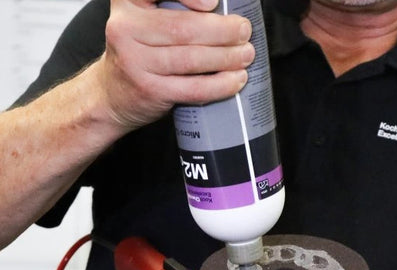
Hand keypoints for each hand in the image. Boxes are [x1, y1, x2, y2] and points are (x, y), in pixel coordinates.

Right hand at [95, 0, 254, 130]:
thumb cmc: (137, 54)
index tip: (214, 3)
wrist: (111, 95)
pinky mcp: (150, 91)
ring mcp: (136, 62)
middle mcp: (126, 28)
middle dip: (223, 30)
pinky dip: (220, 84)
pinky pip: (194, 88)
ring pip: (192, 58)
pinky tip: (235, 80)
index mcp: (128, 2)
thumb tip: (223, 11)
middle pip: (184, 28)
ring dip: (227, 58)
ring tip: (246, 55)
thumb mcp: (143, 20)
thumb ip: (171, 10)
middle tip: (244, 31)